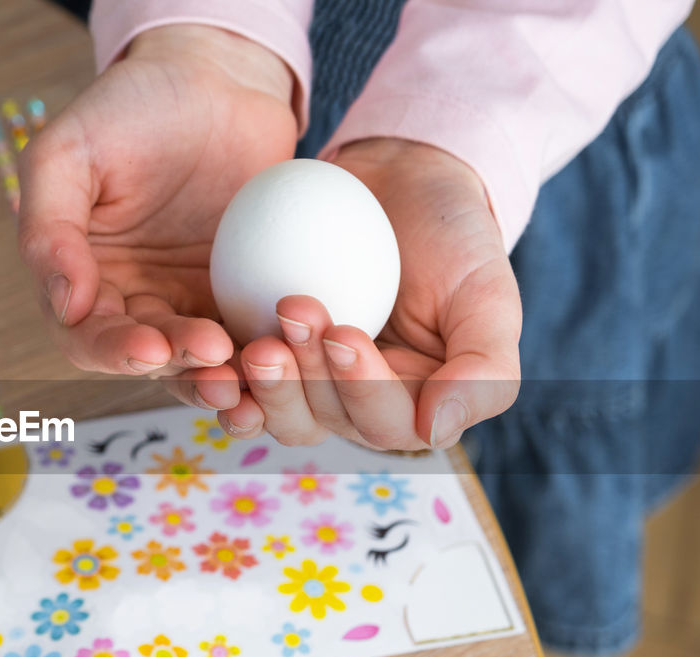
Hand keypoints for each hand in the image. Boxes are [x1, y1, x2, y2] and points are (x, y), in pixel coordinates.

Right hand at [17, 24, 296, 402]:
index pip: (87, 337)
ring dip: (223, 375)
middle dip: (180, 366)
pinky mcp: (244, 295)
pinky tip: (290, 354)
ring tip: (250, 373)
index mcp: (82, 280)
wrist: (217, 78)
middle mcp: (133, 302)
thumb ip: (48, 226)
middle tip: (215, 354)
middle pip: (149, 359)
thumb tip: (64, 304)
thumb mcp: (69, 151)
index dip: (115, 351)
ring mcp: (191, 303)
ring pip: (202, 361)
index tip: (151, 348)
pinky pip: (253, 335)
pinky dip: (267, 353)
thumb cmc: (132, 106)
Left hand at [209, 139, 521, 448]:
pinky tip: (210, 355)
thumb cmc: (456, 238)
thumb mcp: (489, 295)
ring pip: (279, 410)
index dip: (362, 387)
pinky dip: (223, 375)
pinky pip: (240, 378)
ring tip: (256, 341)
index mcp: (414, 404)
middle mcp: (357, 403)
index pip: (386, 423)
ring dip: (266, 384)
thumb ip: (484, 371)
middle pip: (324, 421)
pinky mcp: (266, 350)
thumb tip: (435, 433)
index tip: (344, 331)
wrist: (402, 180)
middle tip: (293, 313)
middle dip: (305, 377)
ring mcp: (308, 381)